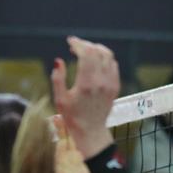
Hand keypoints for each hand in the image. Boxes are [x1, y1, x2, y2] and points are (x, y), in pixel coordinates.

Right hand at [51, 36, 118, 159]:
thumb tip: (58, 61)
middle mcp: (101, 81)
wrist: (91, 131)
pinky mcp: (115, 85)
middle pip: (97, 51)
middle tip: (76, 45)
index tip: (70, 42)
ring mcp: (110, 83)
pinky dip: (104, 58)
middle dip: (86, 44)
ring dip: (96, 49)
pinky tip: (95, 61)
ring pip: (108, 55)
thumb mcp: (60, 99)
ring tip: (86, 50)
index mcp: (86, 84)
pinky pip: (113, 64)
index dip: (78, 44)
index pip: (86, 54)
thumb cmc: (72, 116)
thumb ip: (58, 78)